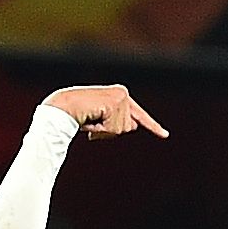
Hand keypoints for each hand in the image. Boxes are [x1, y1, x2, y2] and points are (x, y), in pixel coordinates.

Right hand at [43, 85, 168, 139]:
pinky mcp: (114, 104)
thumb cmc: (79, 114)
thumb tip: (133, 126)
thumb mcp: (102, 120)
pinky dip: (101, 129)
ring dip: (104, 130)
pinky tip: (91, 119)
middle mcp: (123, 94)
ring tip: (91, 119)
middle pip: (128, 127)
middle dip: (110, 131)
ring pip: (121, 129)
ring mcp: (120, 98)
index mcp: (121, 95)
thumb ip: (117, 121)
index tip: (165, 135)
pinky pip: (113, 129)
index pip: (140, 116)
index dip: (153, 127)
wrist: (62, 107)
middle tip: (94, 121)